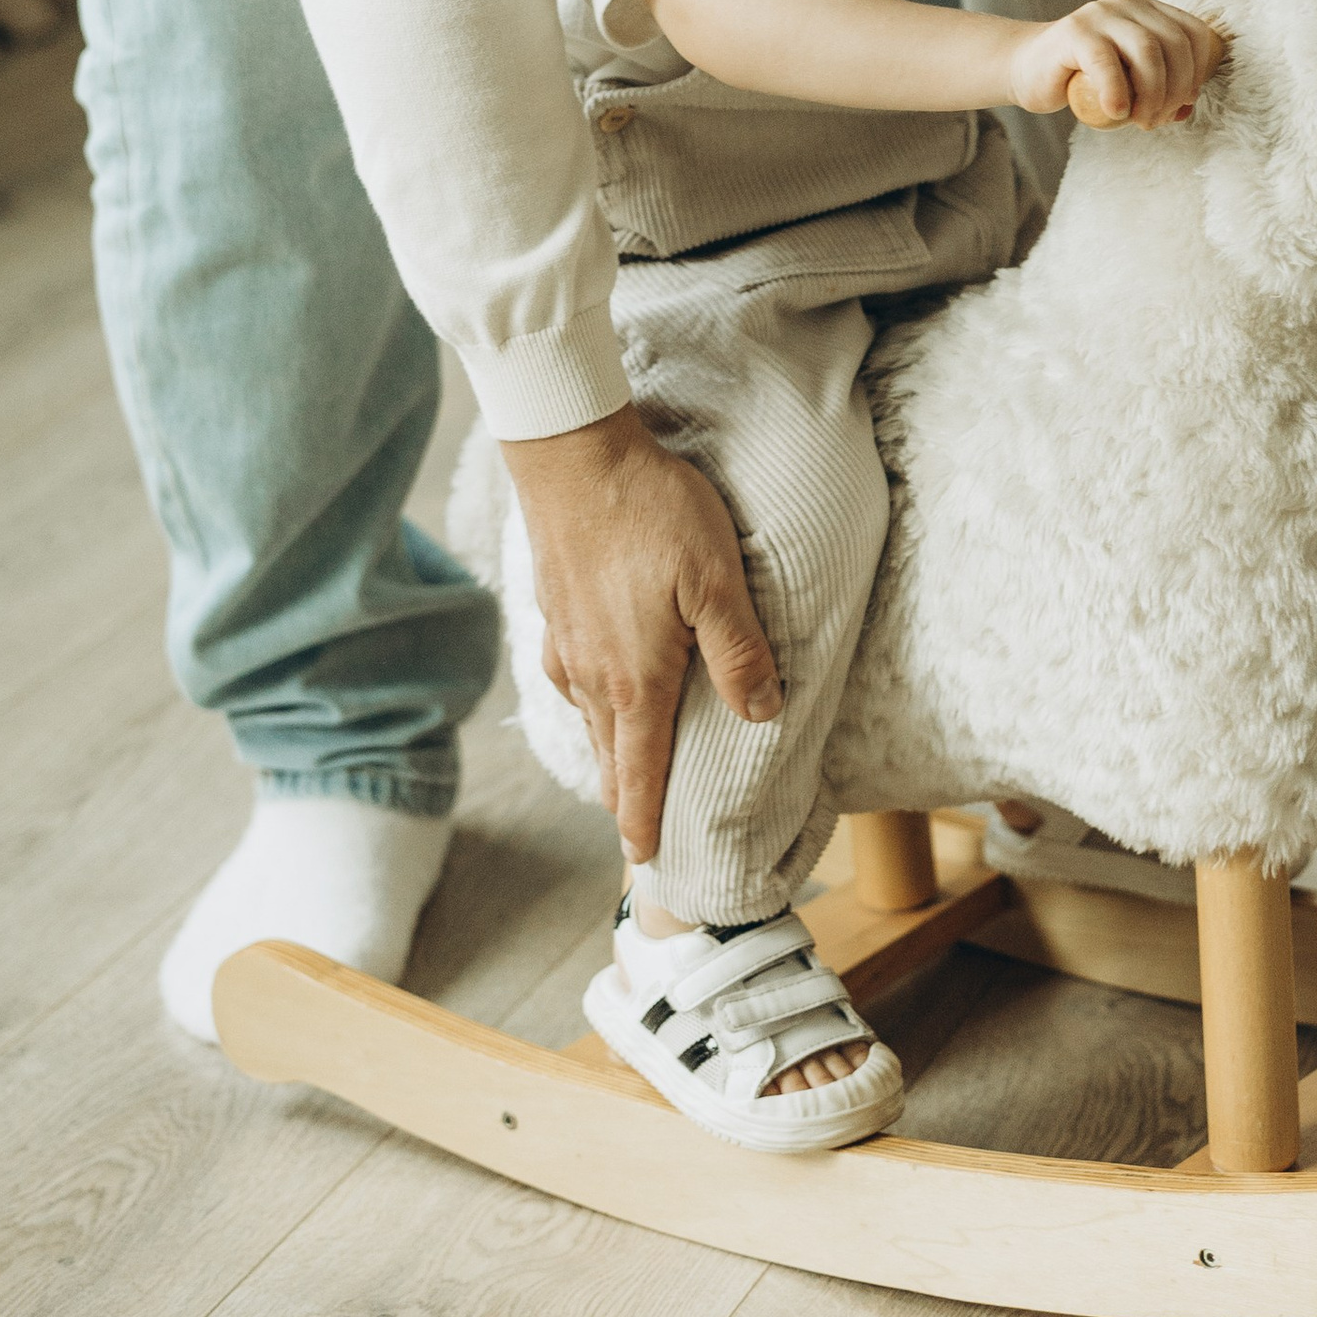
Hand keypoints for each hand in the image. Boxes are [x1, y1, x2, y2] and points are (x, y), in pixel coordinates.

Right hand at [500, 406, 780, 861]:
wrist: (573, 456)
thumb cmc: (653, 515)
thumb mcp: (717, 582)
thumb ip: (740, 654)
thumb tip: (761, 716)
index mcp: (635, 681)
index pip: (640, 773)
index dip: (643, 820)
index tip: (644, 860)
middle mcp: (592, 675)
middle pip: (610, 757)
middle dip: (624, 797)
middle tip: (638, 833)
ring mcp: (566, 643)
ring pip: (590, 719)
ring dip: (609, 752)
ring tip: (623, 774)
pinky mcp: (555, 611)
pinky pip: (573, 678)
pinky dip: (592, 705)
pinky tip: (598, 692)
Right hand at [1009, 0, 1224, 128]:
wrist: (1028, 70)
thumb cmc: (1083, 80)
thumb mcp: (1129, 83)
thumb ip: (1159, 90)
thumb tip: (1185, 109)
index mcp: (1149, 11)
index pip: (1194, 33)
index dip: (1199, 71)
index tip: (1185, 102)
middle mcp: (1128, 4)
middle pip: (1174, 43)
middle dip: (1176, 88)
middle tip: (1158, 119)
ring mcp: (1100, 14)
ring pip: (1147, 50)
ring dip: (1153, 93)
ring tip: (1141, 120)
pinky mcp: (1074, 31)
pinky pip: (1106, 62)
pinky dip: (1118, 91)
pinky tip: (1116, 112)